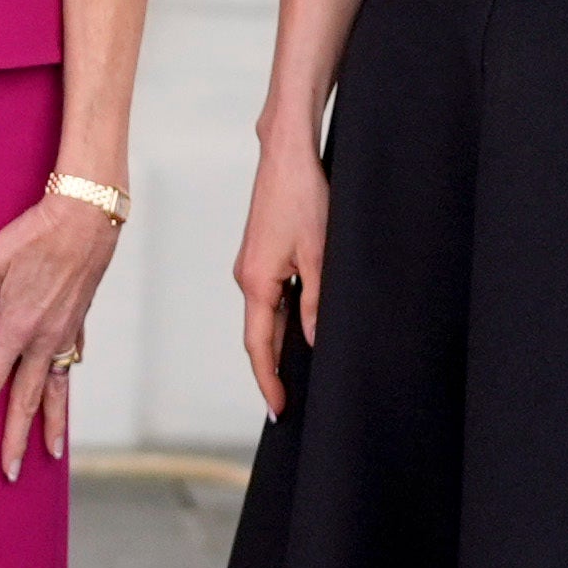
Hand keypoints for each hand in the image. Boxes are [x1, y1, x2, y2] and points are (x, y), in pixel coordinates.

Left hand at [0, 188, 122, 480]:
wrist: (88, 218)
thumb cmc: (33, 235)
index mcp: (17, 330)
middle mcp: (45, 341)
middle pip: (27, 402)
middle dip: (16, 440)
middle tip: (9, 473)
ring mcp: (66, 335)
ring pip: (56, 391)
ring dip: (50, 425)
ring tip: (49, 454)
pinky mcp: (78, 323)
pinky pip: (71, 367)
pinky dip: (65, 388)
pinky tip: (61, 395)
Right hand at [235, 136, 329, 417]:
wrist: (286, 156)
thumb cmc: (303, 198)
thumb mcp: (320, 255)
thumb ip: (317, 302)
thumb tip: (315, 341)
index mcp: (257, 282)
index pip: (259, 345)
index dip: (269, 381)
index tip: (279, 410)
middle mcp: (247, 277)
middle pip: (258, 336)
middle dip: (272, 371)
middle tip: (287, 404)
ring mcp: (253, 266)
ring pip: (265, 317)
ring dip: (278, 346)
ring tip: (296, 376)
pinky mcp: (262, 255)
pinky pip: (270, 299)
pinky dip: (281, 322)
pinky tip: (299, 330)